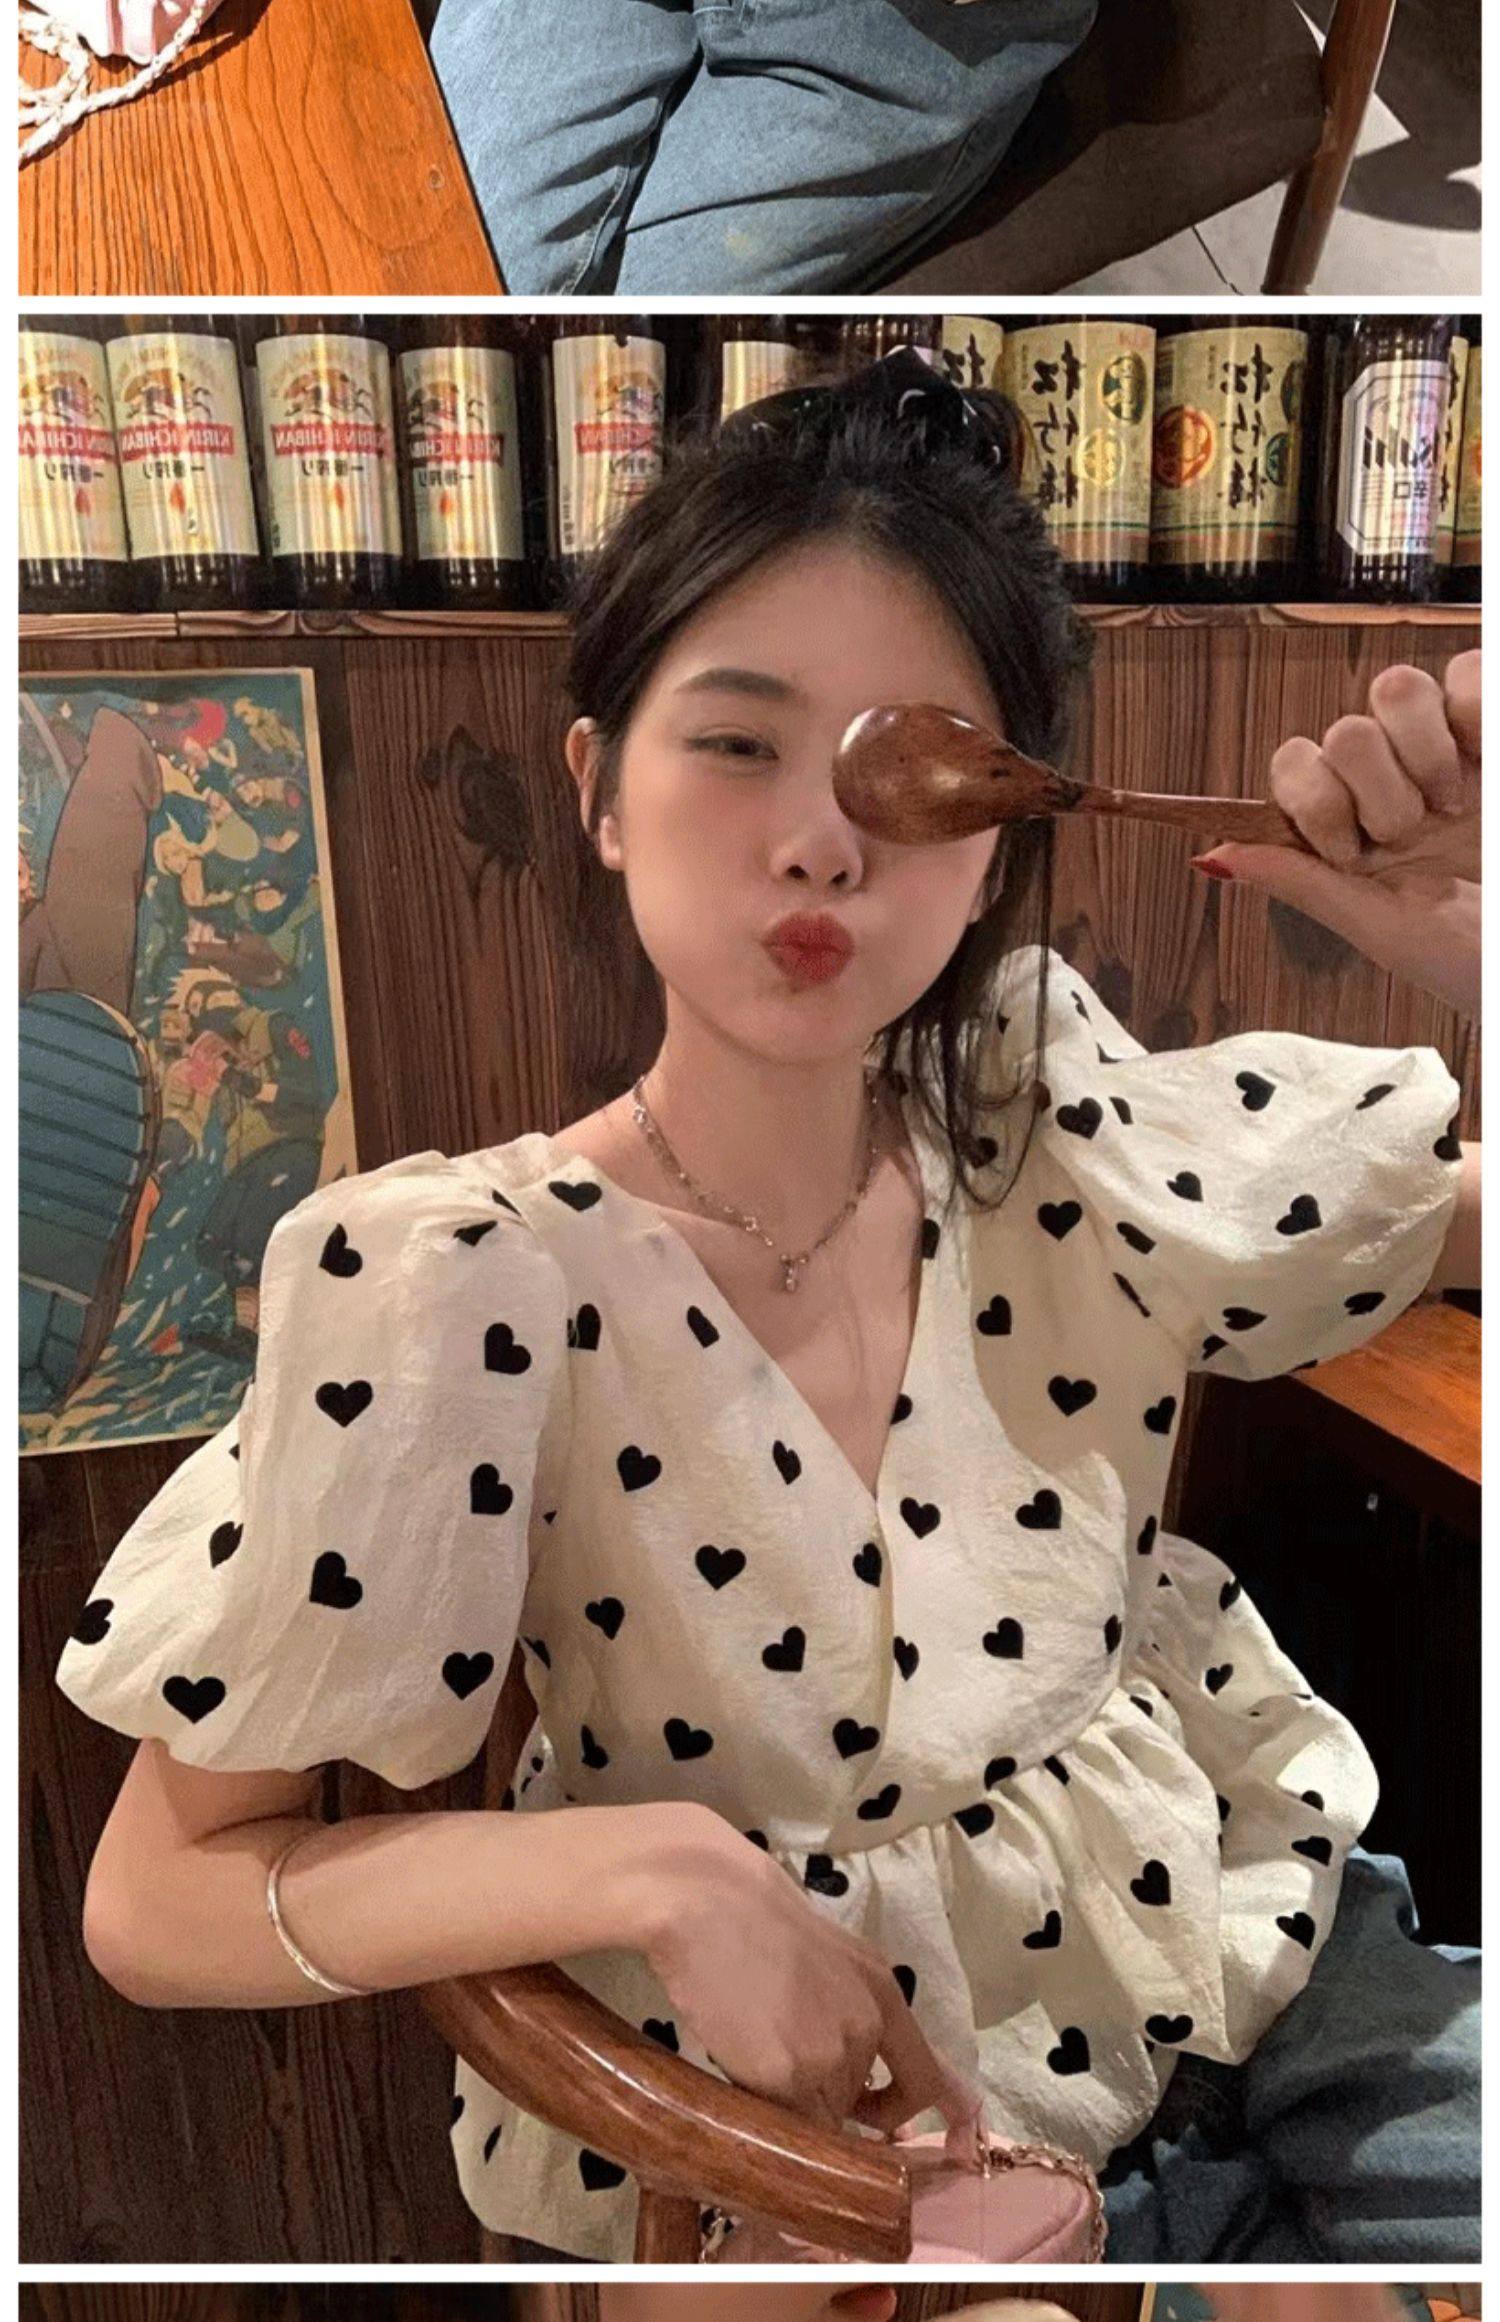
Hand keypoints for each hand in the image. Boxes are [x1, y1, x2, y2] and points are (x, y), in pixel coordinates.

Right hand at [644, 1812, 977, 2137]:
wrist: (708, 1902)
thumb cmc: (756, 1922)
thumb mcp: (830, 1961)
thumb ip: (853, 2013)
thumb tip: (865, 2083)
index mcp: (883, 1994)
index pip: (926, 2076)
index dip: (920, 2116)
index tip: (924, 2144)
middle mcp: (867, 2027)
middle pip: (856, 2102)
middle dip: (824, 2096)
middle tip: (780, 2060)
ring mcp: (829, 2055)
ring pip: (818, 2116)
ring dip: (792, 2103)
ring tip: (754, 2048)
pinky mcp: (785, 2077)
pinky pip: (784, 2123)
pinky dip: (765, 2113)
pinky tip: (741, 2068)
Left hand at [1194, 650, 1480, 1019]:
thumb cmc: (1471, 956)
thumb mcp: (1383, 927)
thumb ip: (1301, 882)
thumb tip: (1212, 855)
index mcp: (1352, 826)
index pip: (1295, 765)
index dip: (1315, 802)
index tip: (1352, 853)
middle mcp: (1393, 779)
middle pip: (1345, 732)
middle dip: (1378, 793)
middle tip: (1414, 837)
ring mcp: (1446, 748)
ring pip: (1396, 688)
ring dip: (1423, 754)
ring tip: (1455, 807)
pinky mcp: (1490, 725)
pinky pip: (1468, 671)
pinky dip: (1474, 713)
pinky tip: (1486, 766)